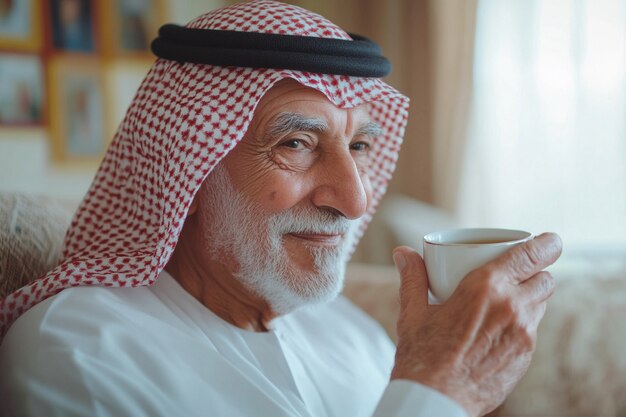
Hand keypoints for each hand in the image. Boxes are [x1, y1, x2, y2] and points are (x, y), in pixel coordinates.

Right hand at [390, 233, 561, 416]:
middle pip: (544, 278)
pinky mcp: (525, 357)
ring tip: (504, 300)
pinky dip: (522, 322)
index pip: (530, 255)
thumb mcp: (413, 312)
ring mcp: (523, 334)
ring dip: (530, 296)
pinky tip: (498, 328)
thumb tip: (403, 253)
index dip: (546, 244)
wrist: (435, 401)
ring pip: (541, 304)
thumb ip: (412, 277)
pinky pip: (532, 329)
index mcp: (485, 288)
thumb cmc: (422, 356)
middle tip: (517, 272)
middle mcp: (512, 307)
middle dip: (535, 270)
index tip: (550, 239)